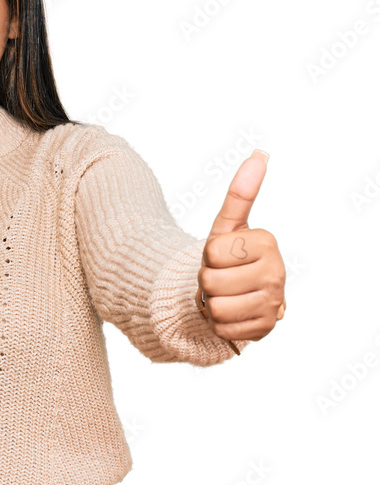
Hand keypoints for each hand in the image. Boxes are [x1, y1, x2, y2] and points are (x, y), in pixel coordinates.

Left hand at [195, 150, 285, 346]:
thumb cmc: (228, 258)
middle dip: (207, 282)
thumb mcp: (227, 227)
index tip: (222, 257)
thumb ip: (240, 193)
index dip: (207, 257)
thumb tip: (258, 155)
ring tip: (225, 295)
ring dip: (211, 304)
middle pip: (211, 282)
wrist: (235, 294)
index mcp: (267, 243)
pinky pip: (223, 329)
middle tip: (221, 278)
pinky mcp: (265, 329)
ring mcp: (274, 303)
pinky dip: (219, 324)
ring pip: (216, 308)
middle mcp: (277, 273)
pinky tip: (232, 313)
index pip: (212, 253)